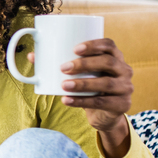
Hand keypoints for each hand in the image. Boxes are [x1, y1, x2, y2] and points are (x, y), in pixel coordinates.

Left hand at [45, 38, 132, 156]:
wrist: (104, 113)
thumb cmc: (90, 86)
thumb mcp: (80, 74)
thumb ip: (60, 63)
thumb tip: (32, 56)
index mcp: (115, 57)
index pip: (109, 45)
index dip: (94, 44)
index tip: (74, 48)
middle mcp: (125, 70)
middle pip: (108, 63)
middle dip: (84, 64)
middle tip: (63, 68)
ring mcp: (126, 88)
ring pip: (106, 83)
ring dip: (82, 84)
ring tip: (63, 85)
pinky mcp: (122, 105)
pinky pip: (102, 102)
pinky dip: (82, 101)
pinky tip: (67, 100)